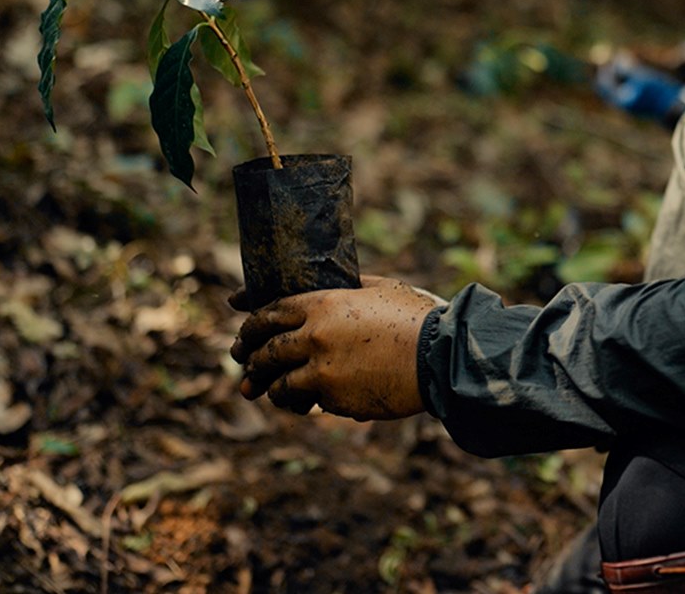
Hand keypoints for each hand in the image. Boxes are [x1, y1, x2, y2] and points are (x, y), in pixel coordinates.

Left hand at [229, 277, 443, 420]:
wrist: (441, 356)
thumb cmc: (416, 317)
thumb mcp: (379, 289)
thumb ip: (346, 287)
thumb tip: (325, 282)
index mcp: (324, 303)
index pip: (270, 312)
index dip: (251, 322)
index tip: (244, 330)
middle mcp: (315, 336)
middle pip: (266, 351)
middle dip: (251, 359)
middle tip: (245, 363)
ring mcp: (323, 371)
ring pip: (279, 384)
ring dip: (271, 388)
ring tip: (270, 390)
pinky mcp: (335, 400)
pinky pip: (309, 401)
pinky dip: (305, 401)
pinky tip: (308, 401)